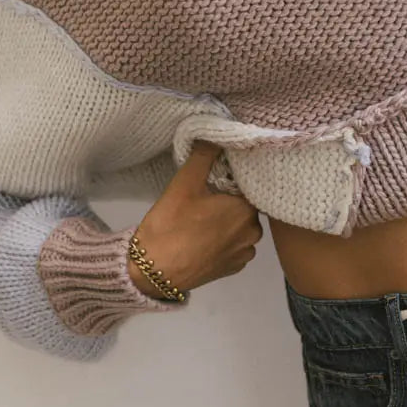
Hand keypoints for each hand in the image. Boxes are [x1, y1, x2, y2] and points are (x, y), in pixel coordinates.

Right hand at [129, 141, 263, 298]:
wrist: (153, 273)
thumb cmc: (170, 225)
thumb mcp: (184, 183)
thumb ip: (204, 155)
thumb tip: (218, 133)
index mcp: (246, 208)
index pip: (249, 184)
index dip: (234, 178)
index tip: (217, 176)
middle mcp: (253, 231)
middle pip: (246, 206)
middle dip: (230, 200)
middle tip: (206, 197)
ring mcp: (244, 253)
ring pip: (242, 227)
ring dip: (228, 221)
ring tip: (204, 218)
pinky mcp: (233, 269)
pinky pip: (235, 246)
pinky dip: (224, 240)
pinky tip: (205, 237)